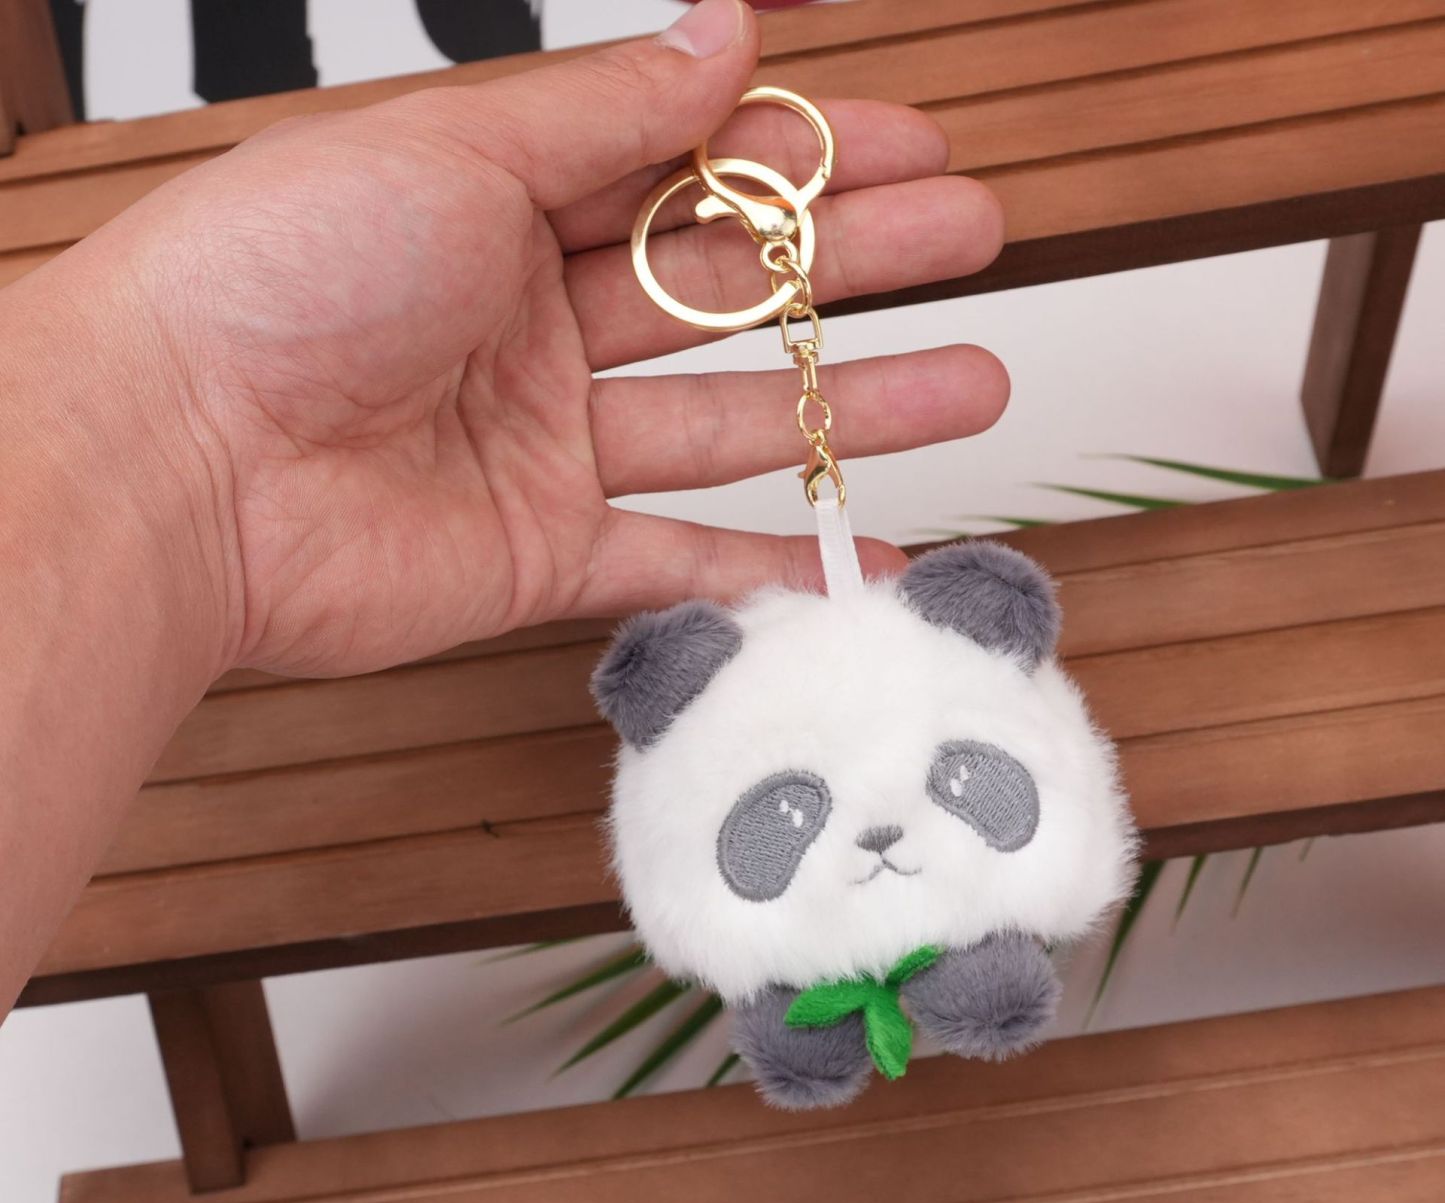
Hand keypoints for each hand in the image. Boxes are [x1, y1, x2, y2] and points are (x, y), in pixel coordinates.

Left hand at [43, 0, 1006, 676]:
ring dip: (848, 405)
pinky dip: (765, 567)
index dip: (809, 157)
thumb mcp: (457, 150)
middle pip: (728, 292)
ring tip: (971, 382)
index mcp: (502, 208)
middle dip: (857, 265)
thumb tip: (727, 34)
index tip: (915, 142)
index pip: (691, 172)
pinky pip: (674, 560)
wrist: (176, 461)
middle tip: (972, 242)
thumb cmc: (275, 278)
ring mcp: (542, 448)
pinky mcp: (539, 555)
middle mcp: (529, 327)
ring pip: (727, 423)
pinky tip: (857, 554)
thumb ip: (604, 111)